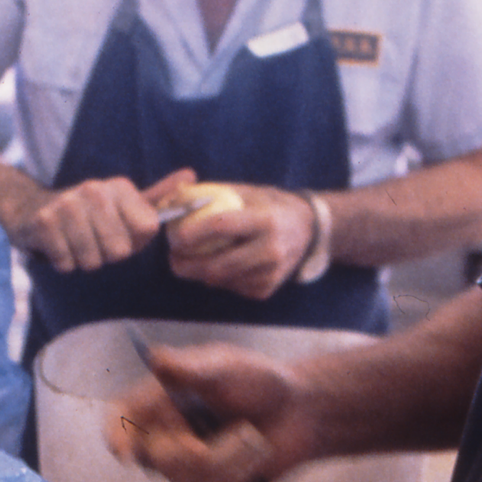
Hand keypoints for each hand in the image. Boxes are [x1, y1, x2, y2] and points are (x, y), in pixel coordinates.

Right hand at [10, 168, 195, 272]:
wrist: (33, 208)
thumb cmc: (88, 213)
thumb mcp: (124, 201)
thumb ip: (158, 195)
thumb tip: (191, 176)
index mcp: (120, 186)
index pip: (148, 230)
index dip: (135, 241)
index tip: (120, 231)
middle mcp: (95, 190)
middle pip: (120, 250)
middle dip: (108, 254)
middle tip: (94, 239)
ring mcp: (67, 205)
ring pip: (93, 261)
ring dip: (85, 260)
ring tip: (76, 242)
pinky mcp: (45, 223)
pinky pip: (68, 264)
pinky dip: (64, 262)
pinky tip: (59, 245)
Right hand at [106, 340, 317, 481]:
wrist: (299, 411)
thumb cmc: (258, 381)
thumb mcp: (226, 367)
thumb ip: (191, 369)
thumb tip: (155, 358)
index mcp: (158, 403)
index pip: (121, 422)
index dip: (117, 436)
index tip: (126, 451)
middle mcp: (166, 436)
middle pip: (154, 459)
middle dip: (192, 449)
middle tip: (240, 429)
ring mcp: (187, 467)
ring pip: (187, 477)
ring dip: (229, 455)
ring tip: (254, 435)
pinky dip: (241, 469)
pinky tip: (256, 453)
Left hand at [166, 185, 316, 299]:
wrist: (309, 229)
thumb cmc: (271, 205)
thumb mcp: (249, 192)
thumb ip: (215, 194)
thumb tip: (176, 196)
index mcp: (266, 220)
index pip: (223, 227)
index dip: (194, 233)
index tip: (174, 236)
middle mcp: (271, 250)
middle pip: (217, 265)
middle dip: (187, 265)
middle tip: (172, 257)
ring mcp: (270, 274)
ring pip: (220, 280)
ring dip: (198, 272)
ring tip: (188, 259)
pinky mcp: (266, 290)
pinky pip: (230, 287)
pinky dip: (217, 278)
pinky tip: (216, 265)